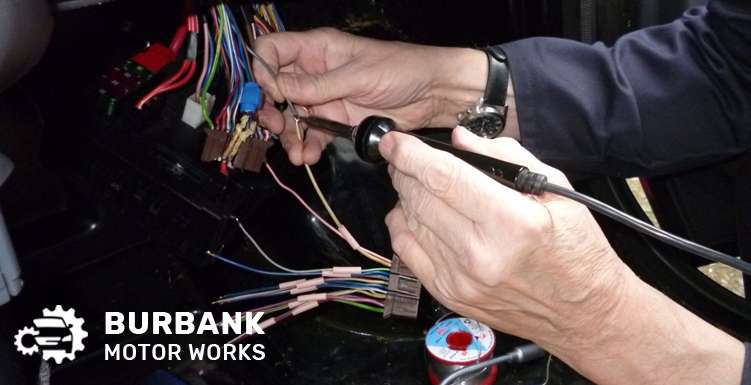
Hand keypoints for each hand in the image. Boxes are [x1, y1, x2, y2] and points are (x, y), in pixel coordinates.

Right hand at [252, 28, 486, 164]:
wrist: (433, 94)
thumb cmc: (400, 70)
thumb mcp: (357, 76)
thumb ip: (318, 85)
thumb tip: (278, 89)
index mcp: (317, 49)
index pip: (273, 50)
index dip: (263, 70)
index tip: (271, 93)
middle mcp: (314, 72)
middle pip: (275, 88)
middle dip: (270, 109)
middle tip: (276, 127)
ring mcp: (324, 98)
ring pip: (290, 116)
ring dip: (288, 135)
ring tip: (296, 153)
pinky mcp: (336, 121)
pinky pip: (312, 134)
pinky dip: (307, 146)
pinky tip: (307, 157)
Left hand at [382, 126, 627, 346]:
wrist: (584, 312)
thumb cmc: (576, 248)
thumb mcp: (556, 190)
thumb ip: (505, 157)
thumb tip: (459, 140)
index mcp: (511, 222)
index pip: (444, 177)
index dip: (411, 154)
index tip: (394, 141)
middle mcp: (481, 254)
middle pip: (420, 198)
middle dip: (405, 171)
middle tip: (406, 159)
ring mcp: (461, 279)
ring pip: (408, 223)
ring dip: (405, 197)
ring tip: (415, 184)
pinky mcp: (450, 295)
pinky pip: (407, 252)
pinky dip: (403, 226)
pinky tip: (413, 214)